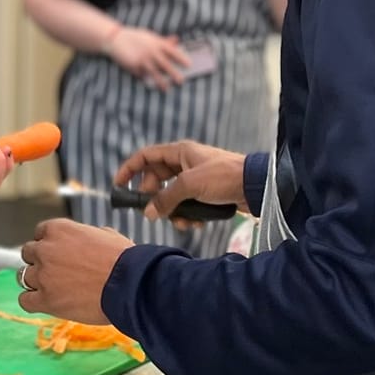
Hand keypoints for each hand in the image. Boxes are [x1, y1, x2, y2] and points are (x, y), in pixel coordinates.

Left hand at [18, 219, 132, 324]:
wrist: (130, 285)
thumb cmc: (124, 261)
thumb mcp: (106, 235)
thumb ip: (87, 235)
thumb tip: (89, 238)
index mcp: (59, 229)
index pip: (39, 232)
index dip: (49, 244)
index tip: (58, 253)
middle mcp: (45, 249)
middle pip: (28, 253)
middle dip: (41, 262)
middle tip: (57, 272)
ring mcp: (43, 275)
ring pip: (24, 277)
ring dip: (37, 282)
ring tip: (56, 289)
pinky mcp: (45, 299)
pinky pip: (25, 301)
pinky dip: (32, 302)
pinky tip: (46, 303)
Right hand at [105, 25, 193, 89]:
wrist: (115, 39)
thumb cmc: (135, 37)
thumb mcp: (150, 36)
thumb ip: (163, 40)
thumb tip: (177, 40)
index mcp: (156, 43)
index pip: (172, 51)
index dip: (181, 58)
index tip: (189, 65)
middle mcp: (151, 51)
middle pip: (165, 64)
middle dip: (173, 73)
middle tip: (181, 81)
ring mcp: (142, 59)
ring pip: (154, 73)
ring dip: (161, 82)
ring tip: (166, 89)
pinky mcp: (133, 66)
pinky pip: (141, 75)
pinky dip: (145, 79)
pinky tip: (148, 83)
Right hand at [115, 139, 248, 223]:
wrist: (256, 186)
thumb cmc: (224, 176)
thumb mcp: (190, 185)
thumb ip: (166, 198)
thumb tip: (148, 212)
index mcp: (179, 152)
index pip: (146, 156)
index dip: (129, 169)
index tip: (118, 185)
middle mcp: (185, 163)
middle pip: (157, 179)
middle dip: (154, 197)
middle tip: (152, 212)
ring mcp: (196, 179)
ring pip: (171, 195)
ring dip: (172, 210)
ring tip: (181, 220)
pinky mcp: (206, 193)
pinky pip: (186, 204)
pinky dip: (187, 214)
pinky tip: (195, 222)